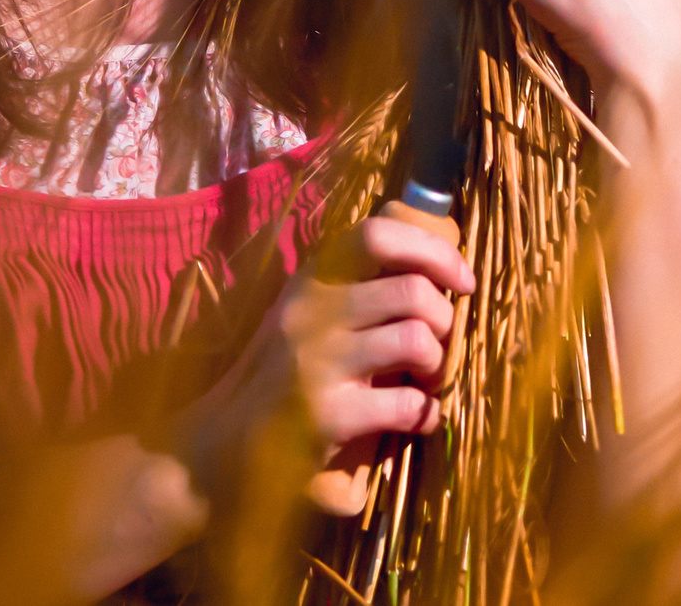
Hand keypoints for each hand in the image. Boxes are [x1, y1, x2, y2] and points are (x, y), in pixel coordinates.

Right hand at [177, 209, 474, 509]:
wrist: (218, 447)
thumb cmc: (275, 378)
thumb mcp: (304, 314)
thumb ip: (353, 287)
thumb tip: (435, 267)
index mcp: (311, 281)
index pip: (378, 233)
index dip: (434, 250)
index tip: (461, 280)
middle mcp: (313, 312)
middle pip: (414, 289)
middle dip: (446, 319)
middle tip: (438, 345)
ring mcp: (319, 362)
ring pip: (418, 339)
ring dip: (438, 366)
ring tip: (426, 381)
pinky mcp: (327, 414)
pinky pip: (407, 403)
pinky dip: (426, 413)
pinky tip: (415, 419)